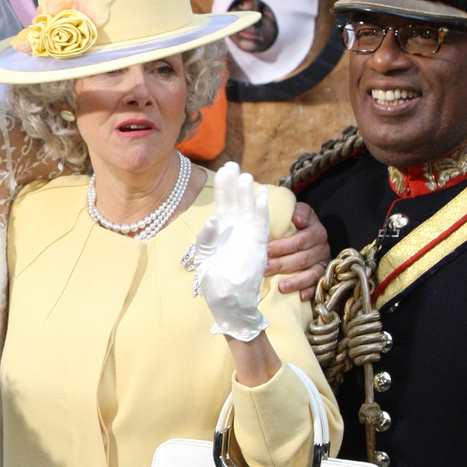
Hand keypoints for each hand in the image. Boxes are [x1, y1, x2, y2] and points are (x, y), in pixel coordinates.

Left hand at [190, 161, 269, 341]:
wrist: (230, 302)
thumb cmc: (214, 283)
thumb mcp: (204, 259)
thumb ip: (206, 238)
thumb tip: (212, 217)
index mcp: (218, 232)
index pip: (221, 203)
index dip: (223, 186)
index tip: (224, 169)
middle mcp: (233, 230)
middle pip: (234, 201)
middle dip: (234, 183)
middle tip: (234, 164)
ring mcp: (246, 236)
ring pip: (247, 208)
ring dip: (247, 193)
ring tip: (246, 176)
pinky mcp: (258, 244)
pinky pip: (261, 222)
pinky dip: (261, 209)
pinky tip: (262, 195)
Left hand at [268, 200, 330, 299]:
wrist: (310, 230)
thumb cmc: (296, 222)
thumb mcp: (297, 212)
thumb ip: (295, 211)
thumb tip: (295, 218)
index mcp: (315, 229)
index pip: (299, 240)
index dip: (282, 246)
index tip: (266, 250)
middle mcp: (322, 246)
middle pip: (302, 258)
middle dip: (282, 264)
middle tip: (264, 269)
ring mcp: (324, 261)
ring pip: (312, 273)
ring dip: (296, 281)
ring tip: (281, 287)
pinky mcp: (324, 274)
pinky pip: (319, 284)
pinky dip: (310, 291)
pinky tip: (301, 297)